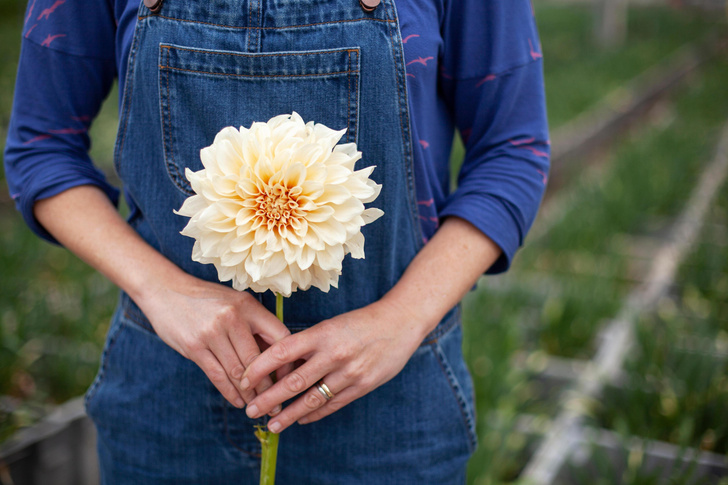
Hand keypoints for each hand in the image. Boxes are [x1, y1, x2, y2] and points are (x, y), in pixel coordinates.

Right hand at [138, 276, 291, 409]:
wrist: (166, 291)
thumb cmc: (206, 299)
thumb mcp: (235, 303)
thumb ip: (254, 326)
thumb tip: (276, 358)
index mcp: (248, 306)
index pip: (279, 336)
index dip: (286, 360)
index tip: (289, 376)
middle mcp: (232, 318)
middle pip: (258, 359)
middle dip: (268, 385)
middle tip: (275, 402)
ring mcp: (212, 333)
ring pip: (238, 371)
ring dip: (249, 394)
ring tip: (257, 406)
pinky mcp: (194, 347)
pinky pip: (217, 375)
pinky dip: (229, 392)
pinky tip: (237, 401)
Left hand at [240, 298, 432, 432]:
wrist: (400, 322)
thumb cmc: (361, 321)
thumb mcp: (332, 325)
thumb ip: (309, 343)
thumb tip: (279, 362)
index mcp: (322, 333)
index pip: (282, 351)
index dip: (260, 367)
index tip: (243, 378)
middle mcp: (333, 353)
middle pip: (293, 381)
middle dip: (269, 398)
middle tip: (250, 409)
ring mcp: (349, 372)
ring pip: (312, 399)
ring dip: (289, 414)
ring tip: (272, 424)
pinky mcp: (362, 385)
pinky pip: (332, 404)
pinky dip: (314, 414)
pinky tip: (301, 419)